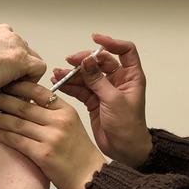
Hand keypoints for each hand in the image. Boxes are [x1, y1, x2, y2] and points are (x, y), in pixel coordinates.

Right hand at [0, 16, 45, 108]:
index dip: (7, 59)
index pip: (9, 42)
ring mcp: (16, 45)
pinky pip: (39, 69)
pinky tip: (18, 90)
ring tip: (12, 89)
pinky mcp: (22, 60)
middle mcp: (6, 33)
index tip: (0, 72)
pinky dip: (32, 80)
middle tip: (6, 83)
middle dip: (17, 66)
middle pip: (23, 50)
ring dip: (24, 74)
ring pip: (32, 59)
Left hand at [0, 81, 105, 188]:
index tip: (3, 84)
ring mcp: (51, 138)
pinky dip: (1, 135)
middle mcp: (59, 121)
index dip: (18, 86)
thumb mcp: (71, 125)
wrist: (89, 177)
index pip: (39, 91)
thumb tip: (26, 101)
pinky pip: (16, 141)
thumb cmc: (78, 152)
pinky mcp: (43, 155)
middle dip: (2, 99)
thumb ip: (51, 113)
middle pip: (24, 105)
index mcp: (66, 110)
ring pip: (17, 123)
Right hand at [54, 34, 151, 167]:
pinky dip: (69, 85)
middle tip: (70, 61)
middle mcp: (118, 81)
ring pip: (87, 75)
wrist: (125, 149)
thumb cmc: (128, 126)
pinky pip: (80, 88)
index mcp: (131, 77)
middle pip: (100, 62)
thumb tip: (88, 60)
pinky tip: (58, 82)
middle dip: (84, 60)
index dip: (111, 42)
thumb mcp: (113, 100)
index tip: (95, 39)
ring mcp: (104, 90)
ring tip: (57, 73)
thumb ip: (98, 80)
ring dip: (73, 73)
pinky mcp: (94, 101)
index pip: (125, 51)